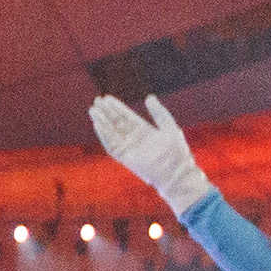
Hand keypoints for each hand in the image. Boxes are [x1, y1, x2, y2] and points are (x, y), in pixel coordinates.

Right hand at [85, 91, 212, 214]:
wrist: (175, 173)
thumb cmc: (176, 152)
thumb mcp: (169, 126)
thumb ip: (158, 112)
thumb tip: (149, 97)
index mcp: (144, 130)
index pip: (126, 116)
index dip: (116, 107)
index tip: (106, 98)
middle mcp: (134, 138)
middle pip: (116, 122)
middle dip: (106, 112)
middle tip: (97, 100)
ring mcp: (129, 148)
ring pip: (111, 132)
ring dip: (102, 121)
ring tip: (93, 110)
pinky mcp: (124, 158)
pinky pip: (111, 145)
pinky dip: (104, 135)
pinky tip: (97, 124)